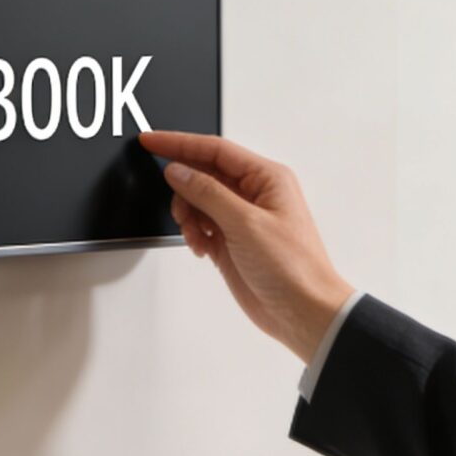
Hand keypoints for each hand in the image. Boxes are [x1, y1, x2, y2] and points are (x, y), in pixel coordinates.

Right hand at [136, 128, 354, 362]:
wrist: (303, 313)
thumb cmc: (294, 267)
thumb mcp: (245, 223)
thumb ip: (207, 193)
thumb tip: (178, 171)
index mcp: (266, 178)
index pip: (214, 149)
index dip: (179, 143)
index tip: (151, 141)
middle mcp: (254, 194)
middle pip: (204, 174)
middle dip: (184, 189)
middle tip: (179, 208)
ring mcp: (242, 218)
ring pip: (199, 201)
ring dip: (188, 215)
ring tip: (195, 235)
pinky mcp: (232, 242)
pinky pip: (201, 225)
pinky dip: (193, 233)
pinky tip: (200, 246)